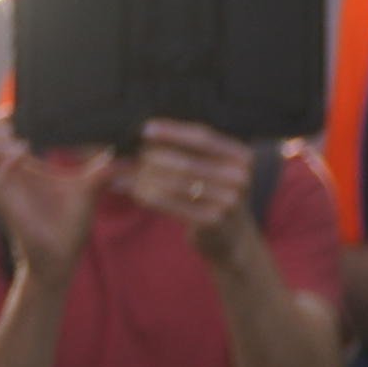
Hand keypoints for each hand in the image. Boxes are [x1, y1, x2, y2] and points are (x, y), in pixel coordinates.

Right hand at [0, 116, 97, 275]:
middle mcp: (3, 176)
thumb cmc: (69, 223)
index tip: (19, 108)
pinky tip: (21, 154)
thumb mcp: (88, 185)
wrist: (63, 256)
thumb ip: (102, 164)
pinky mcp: (2, 203)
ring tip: (13, 136)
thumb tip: (125, 148)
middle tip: (10, 120)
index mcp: (18, 167)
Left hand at [117, 121, 261, 261]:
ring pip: (176, 183)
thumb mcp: (213, 169)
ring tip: (126, 175)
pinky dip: (150, 197)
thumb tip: (147, 134)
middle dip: (154, 158)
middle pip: (186, 161)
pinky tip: (135, 192)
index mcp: (242, 156)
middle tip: (132, 157)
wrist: (232, 237)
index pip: (202, 137)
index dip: (172, 132)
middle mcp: (239, 176)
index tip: (146, 129)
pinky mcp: (213, 221)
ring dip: (147, 178)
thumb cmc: (214, 195)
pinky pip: (173, 205)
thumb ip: (188, 151)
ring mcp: (229, 200)